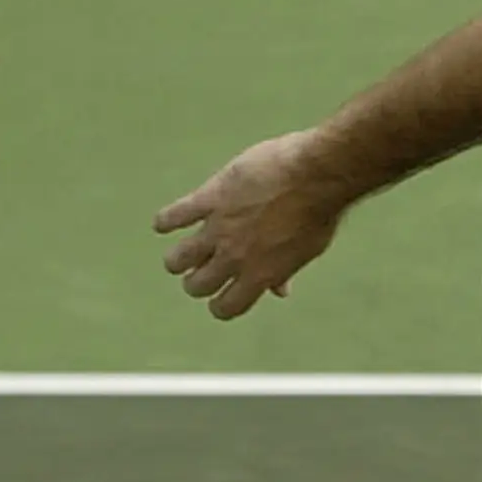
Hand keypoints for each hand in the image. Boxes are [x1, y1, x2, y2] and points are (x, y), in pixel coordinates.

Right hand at [154, 130, 348, 319]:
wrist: (315, 175)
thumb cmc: (318, 212)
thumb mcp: (306, 250)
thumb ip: (283, 271)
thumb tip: (280, 292)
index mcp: (261, 275)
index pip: (227, 306)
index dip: (220, 306)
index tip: (219, 298)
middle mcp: (235, 257)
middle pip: (197, 285)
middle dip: (196, 283)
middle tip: (199, 274)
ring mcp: (219, 229)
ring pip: (179, 257)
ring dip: (177, 260)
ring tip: (180, 256)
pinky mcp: (209, 199)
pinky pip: (175, 215)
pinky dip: (165, 221)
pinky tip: (163, 224)